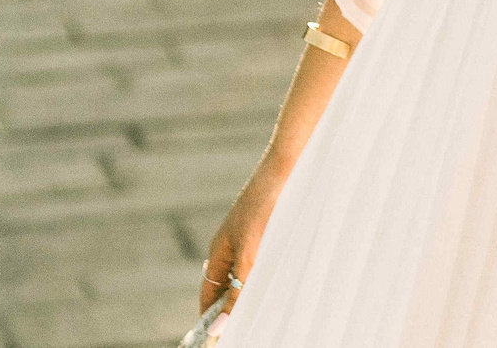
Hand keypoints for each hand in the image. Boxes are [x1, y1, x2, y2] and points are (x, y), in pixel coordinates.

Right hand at [198, 158, 287, 316]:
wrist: (288, 166)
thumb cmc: (266, 204)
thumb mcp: (251, 251)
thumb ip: (237, 288)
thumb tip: (220, 325)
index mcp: (220, 252)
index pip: (209, 294)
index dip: (210, 316)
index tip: (215, 338)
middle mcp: (232, 247)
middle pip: (227, 287)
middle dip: (232, 309)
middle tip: (245, 330)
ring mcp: (250, 238)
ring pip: (247, 275)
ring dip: (251, 294)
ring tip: (263, 314)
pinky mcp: (269, 232)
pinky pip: (263, 262)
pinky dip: (266, 277)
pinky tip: (279, 284)